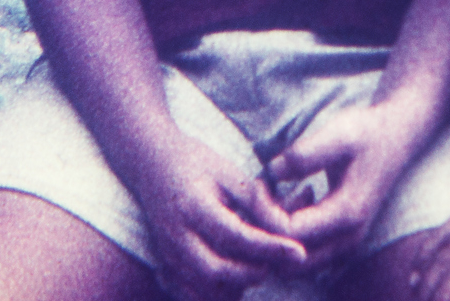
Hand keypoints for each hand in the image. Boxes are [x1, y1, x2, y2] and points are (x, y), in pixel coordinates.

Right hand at [127, 131, 306, 300]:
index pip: (236, 237)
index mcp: (194, 208)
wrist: (150, 162)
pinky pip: (190, 296)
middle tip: (276, 262)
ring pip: (204, 291)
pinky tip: (232, 281)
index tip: (299, 252)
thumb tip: (287, 231)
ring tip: (256, 268)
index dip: (270, 248)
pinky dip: (214, 295)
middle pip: (217, 273)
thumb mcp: (228, 172)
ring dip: (236, 288)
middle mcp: (177, 237)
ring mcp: (168, 255)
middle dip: (253, 273)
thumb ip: (255, 202)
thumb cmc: (195, 163)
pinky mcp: (166, 265)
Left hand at [264, 103, 418, 271]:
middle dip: (268, 229)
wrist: (396, 137)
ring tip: (280, 193)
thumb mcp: (338, 132)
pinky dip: (291, 234)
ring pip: (297, 261)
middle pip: (290, 258)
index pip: (289, 232)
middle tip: (264, 192)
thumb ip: (304, 154)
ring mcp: (347, 243)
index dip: (265, 210)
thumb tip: (271, 173)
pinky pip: (306, 253)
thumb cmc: (366, 133)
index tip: (259, 181)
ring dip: (279, 233)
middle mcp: (349, 239)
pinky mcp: (343, 240)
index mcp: (347, 214)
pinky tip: (297, 199)